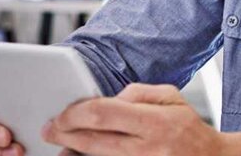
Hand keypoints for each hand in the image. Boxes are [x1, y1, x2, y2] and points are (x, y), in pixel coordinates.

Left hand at [42, 83, 225, 155]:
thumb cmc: (189, 130)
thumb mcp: (172, 97)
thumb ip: (138, 92)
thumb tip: (108, 100)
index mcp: (156, 122)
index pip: (103, 113)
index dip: (74, 113)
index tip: (63, 114)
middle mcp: (147, 149)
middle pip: (91, 140)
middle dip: (63, 133)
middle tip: (51, 129)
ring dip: (72, 152)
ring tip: (63, 146)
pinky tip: (80, 155)